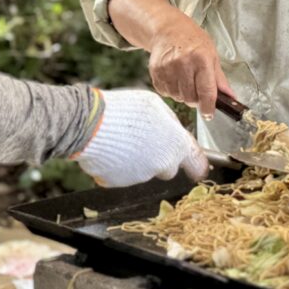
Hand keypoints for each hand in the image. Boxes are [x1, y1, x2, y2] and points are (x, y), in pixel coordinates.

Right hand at [75, 90, 207, 186]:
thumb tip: (173, 131)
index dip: (197, 166)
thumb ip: (171, 123)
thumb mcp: (156, 106)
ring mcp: (141, 177)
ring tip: (124, 139)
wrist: (91, 124)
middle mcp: (162, 165)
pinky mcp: (120, 183)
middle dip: (161, 158)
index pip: (197, 164)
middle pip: (169, 168)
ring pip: (145, 170)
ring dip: (139, 159)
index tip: (197, 167)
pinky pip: (124, 175)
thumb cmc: (125, 110)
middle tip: (146, 140)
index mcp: (176, 146)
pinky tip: (113, 148)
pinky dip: (120, 165)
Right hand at [147, 17, 232, 117]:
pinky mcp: (156, 71)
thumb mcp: (212, 54)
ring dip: (183, 94)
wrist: (168, 29)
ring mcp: (167, 68)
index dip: (208, 107)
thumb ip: (219, 79)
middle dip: (196, 99)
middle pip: (191, 98)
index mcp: (201, 59)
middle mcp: (183, 63)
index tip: (209, 114)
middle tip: (197, 88)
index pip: (207, 91)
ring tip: (185, 79)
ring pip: (178, 97)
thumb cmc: (193, 40)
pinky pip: (165, 92)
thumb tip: (230, 97)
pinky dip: (172, 90)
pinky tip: (175, 77)